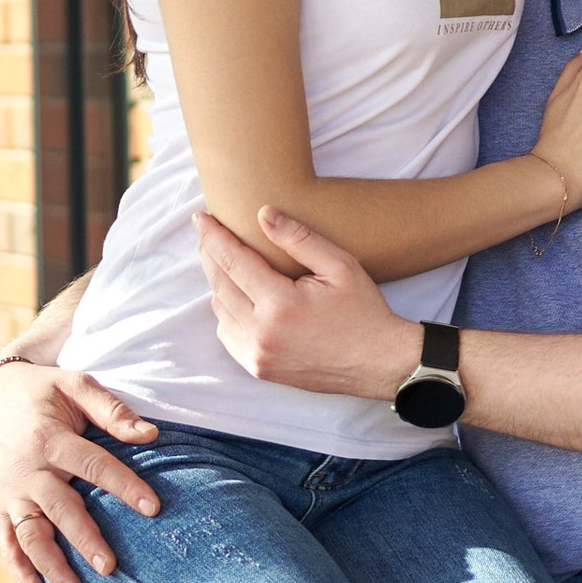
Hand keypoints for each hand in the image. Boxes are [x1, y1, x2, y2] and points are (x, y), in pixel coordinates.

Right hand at [0, 361, 158, 582]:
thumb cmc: (44, 393)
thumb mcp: (76, 385)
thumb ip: (112, 410)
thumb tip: (151, 434)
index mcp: (49, 439)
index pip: (93, 466)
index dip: (124, 486)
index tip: (154, 508)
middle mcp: (27, 472)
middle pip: (58, 509)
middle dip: (82, 539)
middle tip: (110, 567)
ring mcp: (10, 494)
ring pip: (29, 536)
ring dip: (50, 567)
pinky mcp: (0, 508)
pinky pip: (8, 545)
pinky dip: (22, 574)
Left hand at [197, 207, 421, 397]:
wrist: (379, 363)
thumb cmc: (364, 311)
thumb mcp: (341, 266)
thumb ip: (299, 239)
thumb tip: (262, 213)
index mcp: (281, 304)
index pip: (232, 261)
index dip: (213, 236)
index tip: (201, 218)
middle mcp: (262, 332)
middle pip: (219, 284)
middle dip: (210, 255)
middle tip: (207, 233)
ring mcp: (258, 355)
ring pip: (220, 310)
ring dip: (219, 283)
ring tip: (225, 261)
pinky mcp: (259, 369)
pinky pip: (228, 334)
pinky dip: (227, 312)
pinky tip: (238, 296)